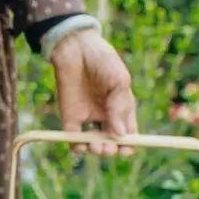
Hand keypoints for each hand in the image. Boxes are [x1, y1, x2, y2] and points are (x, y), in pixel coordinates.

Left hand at [52, 29, 136, 155]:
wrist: (76, 49)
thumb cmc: (102, 61)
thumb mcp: (119, 81)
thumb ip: (120, 107)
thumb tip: (119, 134)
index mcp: (121, 108)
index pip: (128, 133)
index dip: (129, 144)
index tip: (127, 149)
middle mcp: (105, 115)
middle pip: (111, 141)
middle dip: (112, 149)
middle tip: (109, 147)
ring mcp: (87, 117)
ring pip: (93, 142)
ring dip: (97, 149)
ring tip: (97, 145)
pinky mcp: (69, 117)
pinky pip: (73, 137)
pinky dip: (77, 146)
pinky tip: (81, 145)